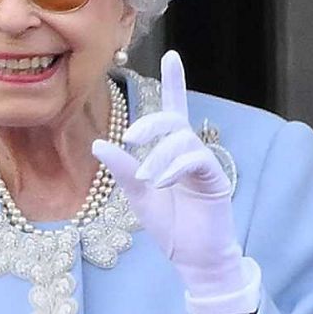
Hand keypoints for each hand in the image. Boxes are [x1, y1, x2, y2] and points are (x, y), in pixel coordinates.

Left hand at [92, 50, 260, 313]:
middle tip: (131, 138)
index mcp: (172, 152)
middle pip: (173, 119)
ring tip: (148, 180)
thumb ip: (122, 169)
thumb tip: (98, 143)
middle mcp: (190, 151)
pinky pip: (195, 159)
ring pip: (182, 139)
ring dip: (159, 156)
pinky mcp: (214, 180)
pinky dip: (175, 167)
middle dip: (150, 123)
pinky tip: (162, 182)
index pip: (173, 110)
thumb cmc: (170, 226)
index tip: (172, 54)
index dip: (174, 82)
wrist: (194, 259)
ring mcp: (204, 164)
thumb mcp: (138, 194)